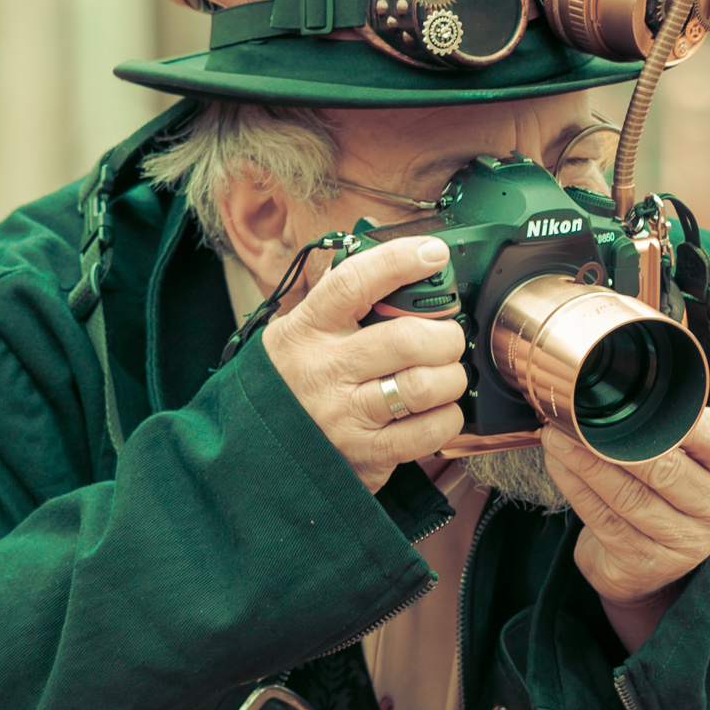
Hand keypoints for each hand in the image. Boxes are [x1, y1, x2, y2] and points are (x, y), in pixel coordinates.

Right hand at [263, 236, 467, 490]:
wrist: (260, 454)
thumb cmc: (290, 385)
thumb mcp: (298, 335)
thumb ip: (341, 308)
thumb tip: (400, 273)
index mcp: (307, 330)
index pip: (355, 282)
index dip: (400, 261)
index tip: (432, 254)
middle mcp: (324, 371)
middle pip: (406, 338)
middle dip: (445, 336)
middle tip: (446, 340)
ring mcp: (345, 415)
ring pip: (424, 385)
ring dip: (450, 377)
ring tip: (444, 376)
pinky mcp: (366, 454)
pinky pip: (428, 432)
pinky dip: (446, 417)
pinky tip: (436, 411)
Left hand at [541, 408, 709, 651]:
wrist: (654, 562)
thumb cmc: (670, 493)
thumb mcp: (692, 459)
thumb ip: (677, 428)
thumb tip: (623, 389)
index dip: (676, 418)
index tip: (635, 398)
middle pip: (665, 471)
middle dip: (614, 441)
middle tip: (577, 416)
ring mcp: (686, 545)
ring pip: (629, 497)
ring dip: (586, 464)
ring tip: (558, 437)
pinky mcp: (646, 565)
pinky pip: (605, 521)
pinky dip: (577, 490)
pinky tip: (559, 466)